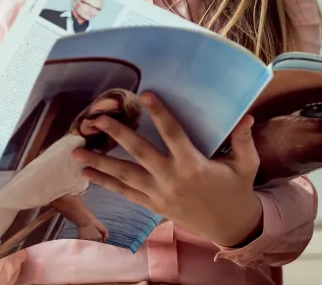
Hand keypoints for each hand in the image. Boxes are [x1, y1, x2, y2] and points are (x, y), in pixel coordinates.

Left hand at [73, 93, 262, 246]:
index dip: (160, 113)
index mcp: (193, 165)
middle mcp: (172, 178)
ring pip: (124, 176)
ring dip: (99, 163)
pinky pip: (125, 193)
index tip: (146, 95)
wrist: (230, 226)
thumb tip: (246, 116)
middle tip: (96, 120)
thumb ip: (243, 140)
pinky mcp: (153, 205)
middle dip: (117, 135)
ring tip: (76, 152)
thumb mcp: (245, 164)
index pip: (173, 134)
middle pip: (139, 153)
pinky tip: (87, 174)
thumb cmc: (236, 189)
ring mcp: (159, 194)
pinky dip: (105, 183)